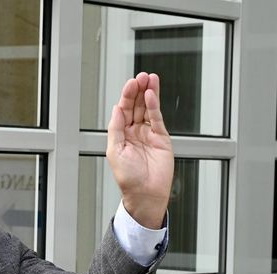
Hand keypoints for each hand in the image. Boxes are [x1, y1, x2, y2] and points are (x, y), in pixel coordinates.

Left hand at [106, 72, 173, 229]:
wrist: (146, 194)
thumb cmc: (129, 178)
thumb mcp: (115, 152)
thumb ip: (116, 128)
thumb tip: (116, 109)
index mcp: (122, 135)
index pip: (123, 110)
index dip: (126, 96)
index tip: (130, 83)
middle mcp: (135, 132)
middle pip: (136, 105)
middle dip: (138, 90)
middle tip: (141, 77)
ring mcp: (149, 134)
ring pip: (148, 108)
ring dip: (148, 93)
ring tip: (150, 79)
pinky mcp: (162, 138)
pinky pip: (157, 119)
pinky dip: (155, 106)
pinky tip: (152, 95)